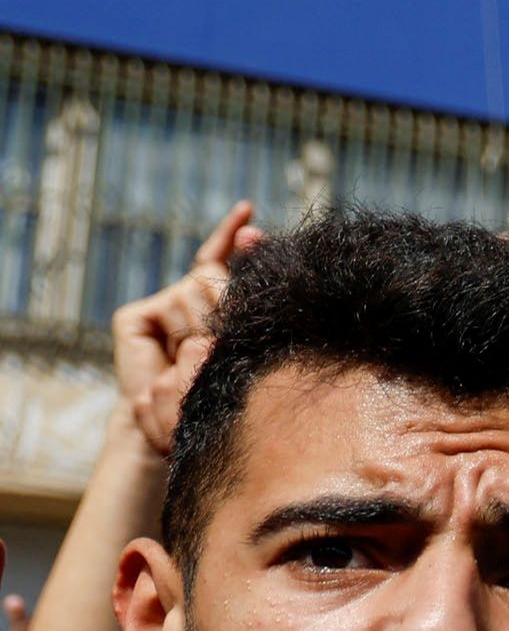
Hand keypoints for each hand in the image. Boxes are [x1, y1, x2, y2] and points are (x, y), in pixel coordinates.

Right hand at [113, 201, 256, 455]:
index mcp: (211, 301)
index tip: (247, 210)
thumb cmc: (217, 384)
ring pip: (196, 291)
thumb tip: (253, 232)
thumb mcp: (240, 336)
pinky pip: (171, 305)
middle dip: (228, 301)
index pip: (220, 258)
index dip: (232, 233)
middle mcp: (184, 296)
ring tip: (198, 352)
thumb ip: (243, 290)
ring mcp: (159, 304)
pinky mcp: (133, 316)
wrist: (176, 420)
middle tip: (222, 337)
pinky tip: (178, 343)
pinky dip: (183, 324)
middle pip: (215, 277)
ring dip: (207, 322)